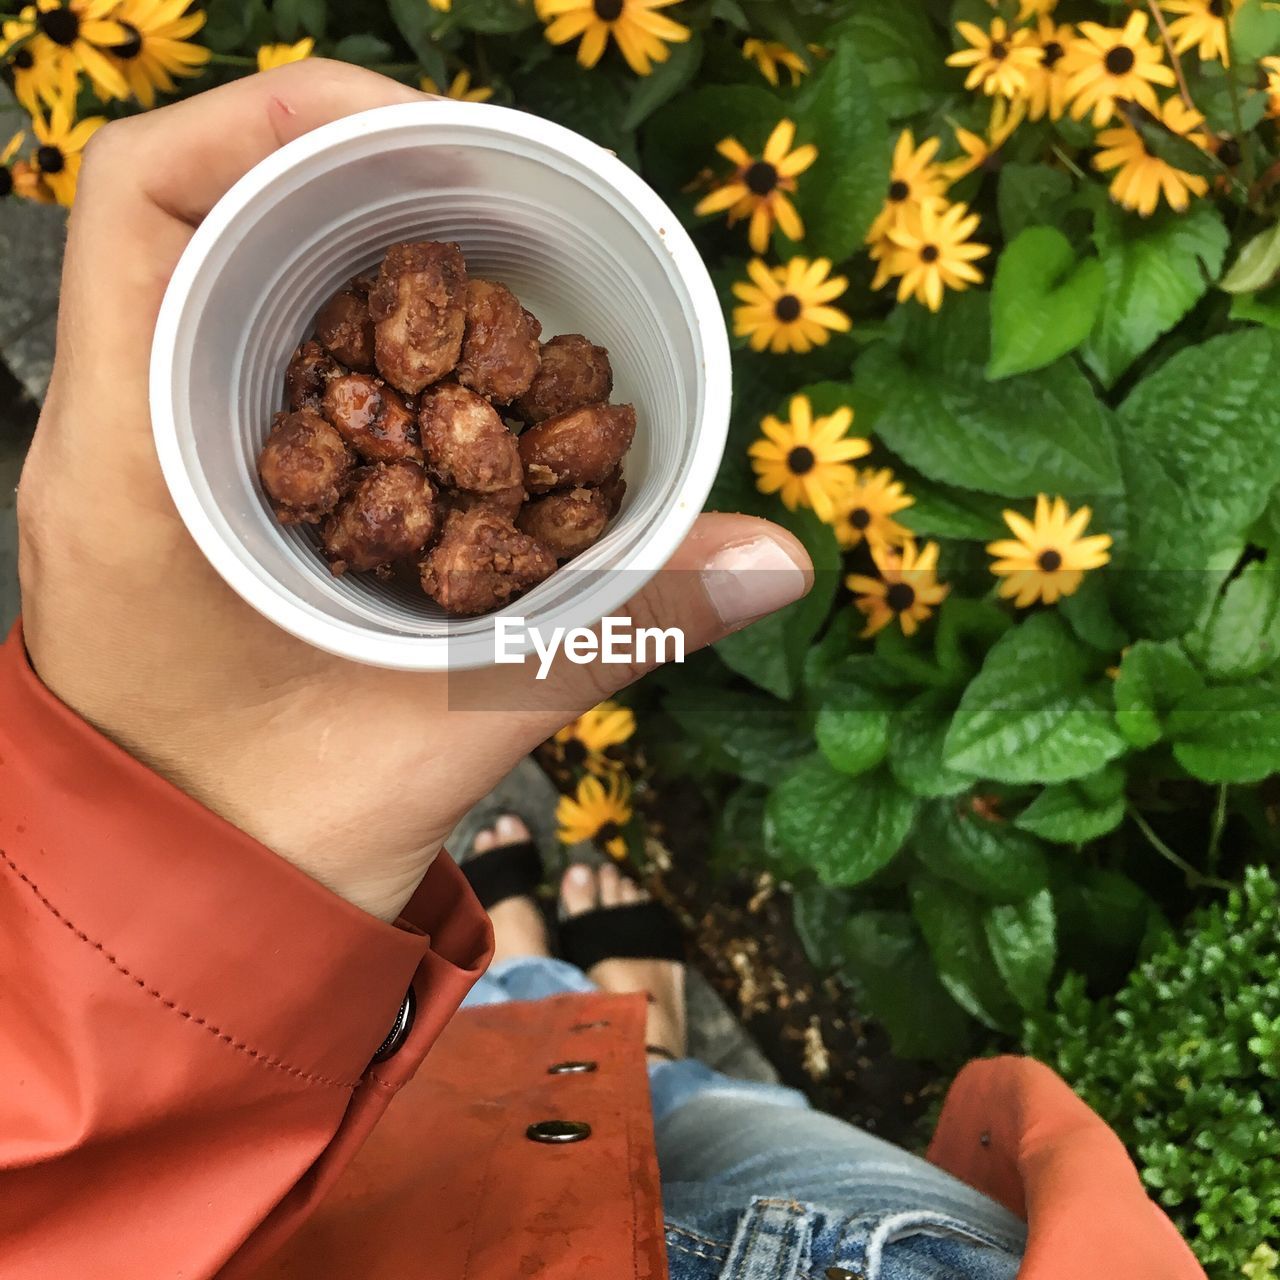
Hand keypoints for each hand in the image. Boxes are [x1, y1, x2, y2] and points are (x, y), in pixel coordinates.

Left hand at [16, 62, 811, 922]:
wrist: (192, 924)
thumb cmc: (273, 848)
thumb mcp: (450, 731)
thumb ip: (617, 632)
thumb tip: (781, 557)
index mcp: (130, 471)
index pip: (147, 197)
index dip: (280, 118)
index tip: (433, 142)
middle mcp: (119, 442)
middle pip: (206, 217)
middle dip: (357, 180)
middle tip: (497, 201)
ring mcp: (147, 468)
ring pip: (234, 287)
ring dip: (361, 256)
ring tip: (487, 260)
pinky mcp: (193, 502)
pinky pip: (260, 367)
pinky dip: (359, 338)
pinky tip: (452, 368)